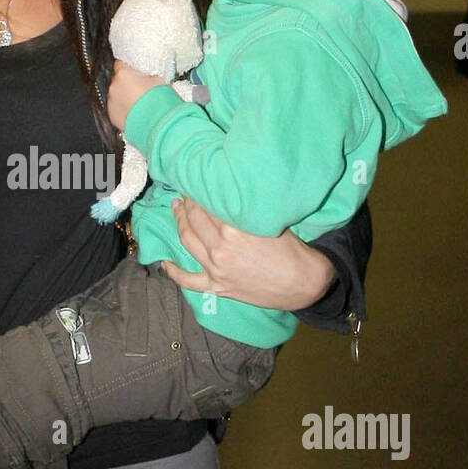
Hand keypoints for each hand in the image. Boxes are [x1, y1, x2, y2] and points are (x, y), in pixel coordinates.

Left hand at [107, 59, 165, 131]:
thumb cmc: (158, 101)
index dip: (128, 67)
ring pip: (116, 94)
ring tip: (139, 103)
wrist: (157, 124)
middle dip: (127, 83)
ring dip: (125, 96)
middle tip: (141, 89)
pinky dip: (123, 109)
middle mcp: (114, 87)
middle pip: (118, 80)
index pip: (121, 63)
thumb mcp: (158, 80)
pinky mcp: (112, 115)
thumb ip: (147, 75)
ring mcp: (111, 102)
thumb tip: (145, 77)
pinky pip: (116, 108)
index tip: (134, 70)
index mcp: (124, 74)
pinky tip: (135, 112)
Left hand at [161, 196, 335, 308]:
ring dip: (179, 223)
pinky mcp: (217, 287)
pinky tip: (164, 263)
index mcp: (233, 229)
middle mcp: (220, 248)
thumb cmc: (292, 250)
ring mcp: (216, 269)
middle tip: (186, 192)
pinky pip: (188, 280)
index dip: (200, 191)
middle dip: (188, 203)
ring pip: (187, 241)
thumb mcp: (268, 222)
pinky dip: (173, 272)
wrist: (303, 284)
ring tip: (177, 210)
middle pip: (195, 219)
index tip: (197, 181)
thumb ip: (244, 210)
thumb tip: (227, 193)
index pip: (208, 204)